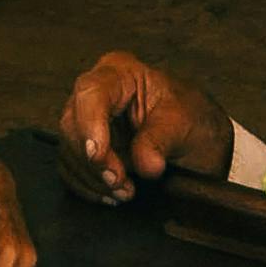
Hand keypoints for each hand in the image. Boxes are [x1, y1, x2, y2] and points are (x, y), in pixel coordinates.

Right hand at [54, 51, 225, 203]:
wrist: (196, 141)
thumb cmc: (189, 120)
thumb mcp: (183, 125)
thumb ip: (160, 141)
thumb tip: (145, 163)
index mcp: (120, 73)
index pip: (91, 94)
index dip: (90, 126)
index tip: (99, 157)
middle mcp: (96, 93)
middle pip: (73, 124)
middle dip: (93, 160)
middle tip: (119, 182)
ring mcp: (85, 120)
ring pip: (69, 150)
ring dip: (93, 178)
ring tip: (124, 191)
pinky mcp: (83, 147)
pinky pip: (71, 168)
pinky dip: (89, 186)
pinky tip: (111, 193)